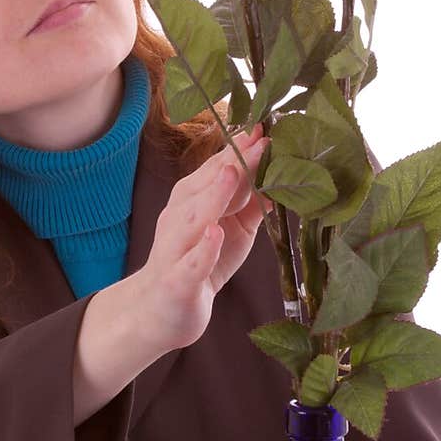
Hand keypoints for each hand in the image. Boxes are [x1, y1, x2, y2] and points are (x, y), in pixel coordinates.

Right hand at [137, 122, 271, 350]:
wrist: (158, 313)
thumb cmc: (197, 264)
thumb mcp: (231, 230)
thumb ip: (253, 203)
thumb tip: (283, 175)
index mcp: (193, 201)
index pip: (217, 169)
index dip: (240, 149)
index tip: (265, 127)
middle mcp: (180, 218)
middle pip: (206, 186)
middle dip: (233, 162)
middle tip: (260, 140)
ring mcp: (176, 248)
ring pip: (195, 217)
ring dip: (214, 195)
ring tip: (234, 173)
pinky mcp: (177, 281)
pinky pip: (191, 263)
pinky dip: (204, 248)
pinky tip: (216, 233)